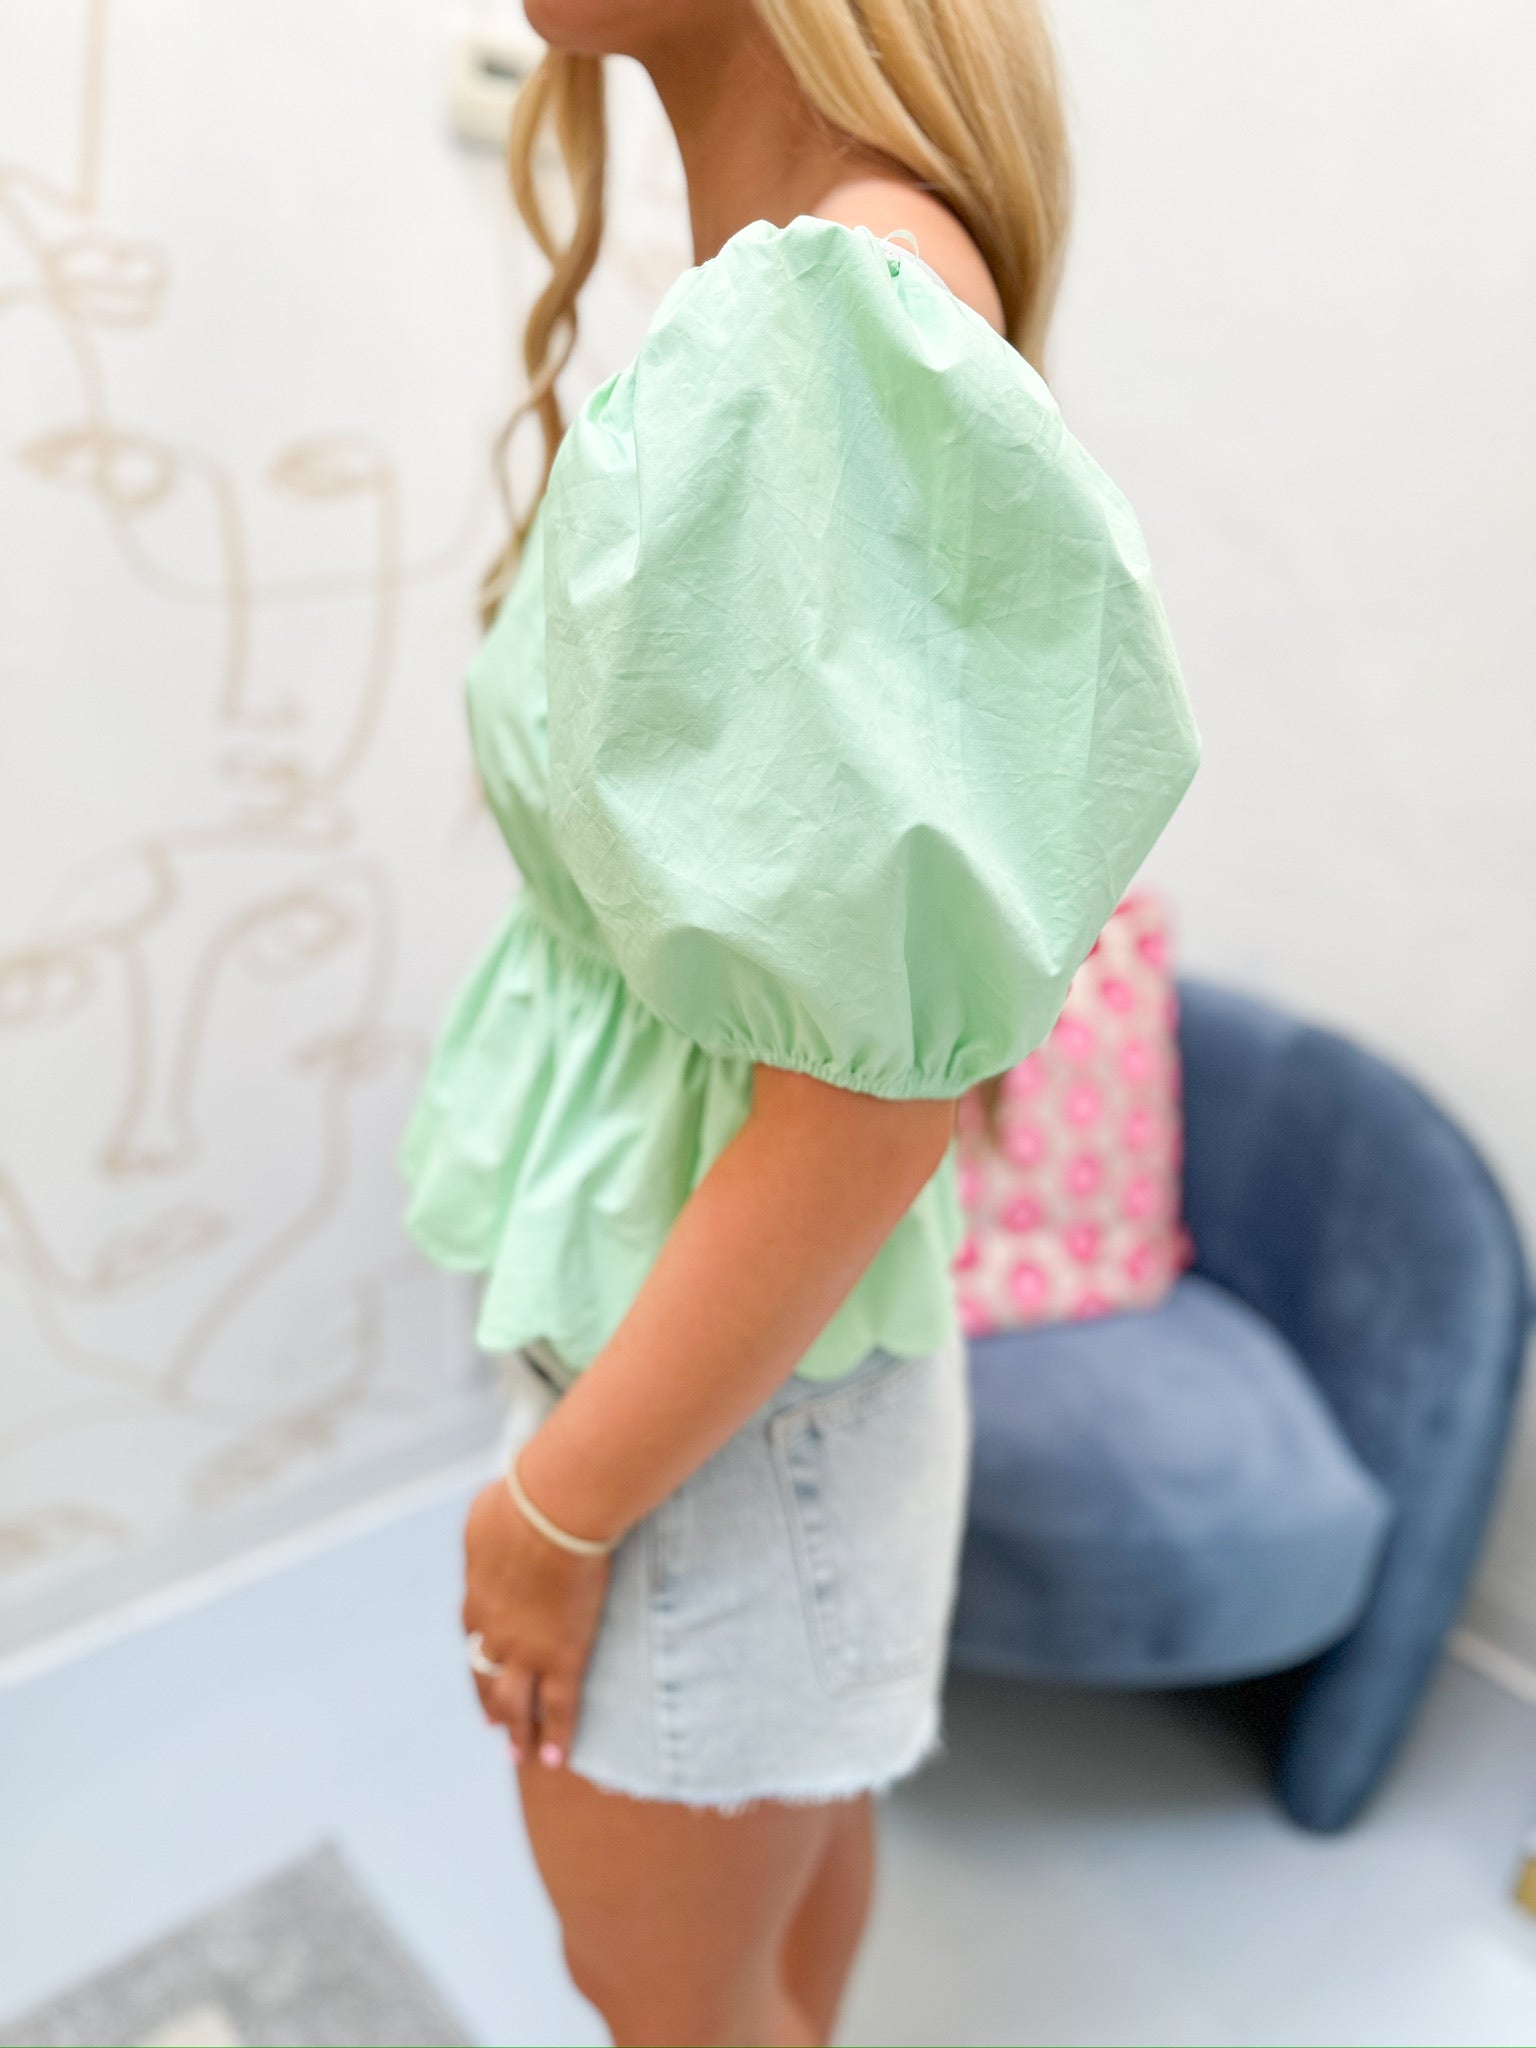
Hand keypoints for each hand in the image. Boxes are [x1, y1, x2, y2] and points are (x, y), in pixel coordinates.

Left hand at [461, 1472, 611, 1768]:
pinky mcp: (563, 1656)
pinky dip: (556, 1736)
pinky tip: (555, 1760)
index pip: (472, 1635)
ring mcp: (527, 1650)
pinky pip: (558, 1707)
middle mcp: (493, 1633)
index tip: (483, 1668)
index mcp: (476, 1596)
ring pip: (515, 1703)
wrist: (555, 1510)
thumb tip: (493, 1529)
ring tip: (518, 1754)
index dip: (478, 1656)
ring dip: (515, 1732)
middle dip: (489, 1704)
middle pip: (486, 1677)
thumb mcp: (489, 1513)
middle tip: (493, 1728)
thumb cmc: (524, 1498)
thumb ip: (489, 1533)